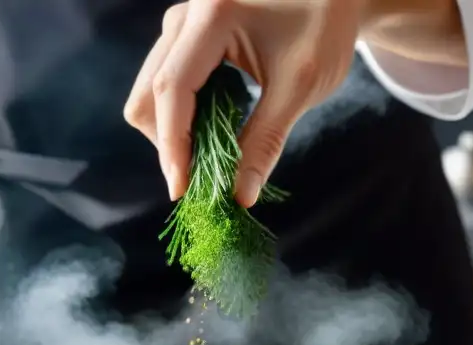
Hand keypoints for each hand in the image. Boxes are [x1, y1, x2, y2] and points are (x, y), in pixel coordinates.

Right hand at [124, 0, 362, 207]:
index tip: (182, 190)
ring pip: (151, 93)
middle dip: (169, 144)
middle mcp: (184, 15)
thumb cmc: (324, 28)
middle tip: (201, 181)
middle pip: (147, 94)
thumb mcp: (299, 87)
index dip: (172, 145)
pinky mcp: (185, 37)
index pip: (172, 89)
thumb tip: (239, 197)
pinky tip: (214, 134)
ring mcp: (180, 24)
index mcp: (212, 16)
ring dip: (175, 134)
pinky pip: (166, 86)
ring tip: (214, 159)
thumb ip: (265, 142)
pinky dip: (184, 119)